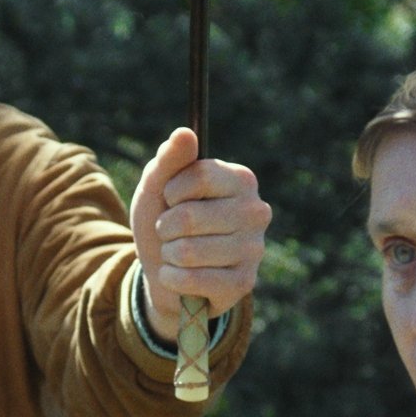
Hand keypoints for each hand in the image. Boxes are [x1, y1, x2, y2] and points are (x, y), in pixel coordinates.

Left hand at [130, 127, 269, 340]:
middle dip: (165, 227)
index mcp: (241, 180)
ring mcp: (254, 249)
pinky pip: (192, 280)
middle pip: (189, 216)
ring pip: (188, 251)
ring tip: (177, 254)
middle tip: (171, 232)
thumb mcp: (158, 186)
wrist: (167, 271)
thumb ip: (170, 159)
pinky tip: (180, 276)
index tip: (170, 199)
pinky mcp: (244, 283)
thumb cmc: (166, 220)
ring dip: (168, 255)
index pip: (198, 175)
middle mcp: (256, 212)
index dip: (171, 190)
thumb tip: (184, 133)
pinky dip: (172, 279)